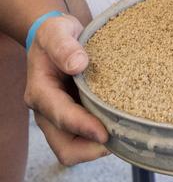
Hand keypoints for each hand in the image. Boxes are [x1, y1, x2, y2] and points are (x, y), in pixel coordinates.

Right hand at [24, 14, 108, 165]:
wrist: (56, 38)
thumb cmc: (55, 34)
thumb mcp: (56, 31)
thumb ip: (64, 46)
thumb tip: (78, 64)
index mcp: (40, 91)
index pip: (61, 116)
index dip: (83, 127)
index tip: (104, 133)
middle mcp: (46, 111)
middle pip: (64, 147)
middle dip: (90, 149)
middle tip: (120, 140)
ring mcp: (58, 118)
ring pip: (74, 149)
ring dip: (96, 148)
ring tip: (123, 136)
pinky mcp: (72, 119)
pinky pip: (83, 140)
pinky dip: (98, 140)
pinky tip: (119, 126)